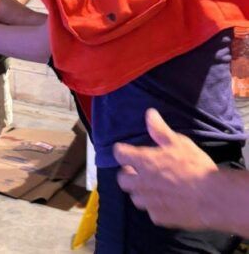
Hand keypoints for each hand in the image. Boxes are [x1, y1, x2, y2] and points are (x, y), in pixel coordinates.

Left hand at [114, 109, 217, 229]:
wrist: (212, 198)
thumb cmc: (194, 166)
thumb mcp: (178, 142)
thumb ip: (160, 130)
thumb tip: (149, 114)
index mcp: (143, 162)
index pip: (119, 154)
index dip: (121, 150)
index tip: (125, 150)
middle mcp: (141, 183)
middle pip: (122, 179)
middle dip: (126, 173)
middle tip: (137, 169)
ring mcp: (149, 203)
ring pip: (134, 197)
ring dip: (138, 190)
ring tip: (149, 186)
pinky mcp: (160, 218)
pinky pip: (150, 212)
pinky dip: (153, 206)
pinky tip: (163, 201)